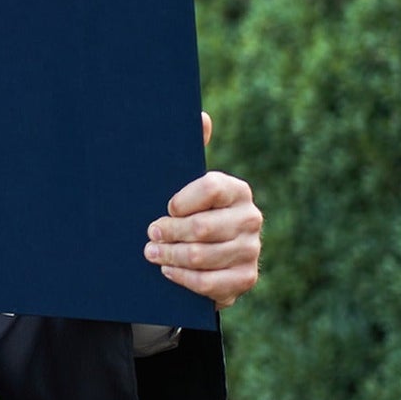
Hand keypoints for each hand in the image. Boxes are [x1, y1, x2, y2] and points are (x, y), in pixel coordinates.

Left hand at [144, 113, 261, 308]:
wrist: (204, 255)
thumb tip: (201, 116)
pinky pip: (210, 283)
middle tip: (149, 234)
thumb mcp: (184, 183)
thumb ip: (191, 150)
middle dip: (168, 232)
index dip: (181, 200)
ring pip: (202, 256)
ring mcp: (251, 250)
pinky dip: (184, 278)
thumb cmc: (188, 212)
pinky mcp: (245, 279)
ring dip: (170, 256)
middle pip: (203, 228)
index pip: (210, 188)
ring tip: (151, 253)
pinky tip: (168, 271)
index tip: (165, 207)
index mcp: (236, 190)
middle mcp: (250, 218)